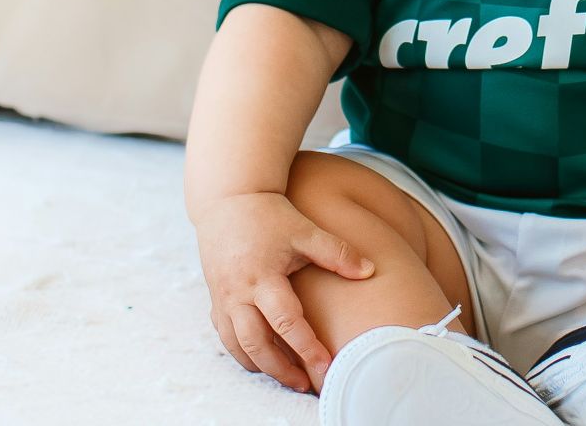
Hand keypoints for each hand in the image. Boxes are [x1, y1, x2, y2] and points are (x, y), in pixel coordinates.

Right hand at [191, 191, 376, 394]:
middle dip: (281, 370)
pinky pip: (225, 337)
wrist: (228, 200)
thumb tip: (369, 271)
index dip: (307, 347)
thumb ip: (337, 252)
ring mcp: (223, 298)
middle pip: (257, 344)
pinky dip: (243, 353)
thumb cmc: (270, 215)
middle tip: (307, 384)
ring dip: (261, 367)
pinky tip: (262, 360)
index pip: (286, 321)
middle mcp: (238, 293)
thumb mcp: (305, 230)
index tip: (326, 366)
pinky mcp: (216, 299)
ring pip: (237, 346)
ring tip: (288, 378)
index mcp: (263, 277)